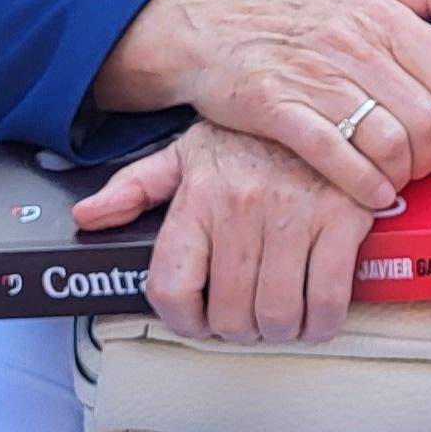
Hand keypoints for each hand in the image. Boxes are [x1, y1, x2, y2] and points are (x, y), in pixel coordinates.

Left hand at [74, 120, 375, 342]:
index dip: (183, 321)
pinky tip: (315, 316)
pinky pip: (327, 300)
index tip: (198, 323)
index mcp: (199, 195)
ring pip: (276, 315)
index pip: (172, 286)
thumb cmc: (256, 135)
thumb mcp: (188, 152)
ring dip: (278, 331)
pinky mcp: (342, 221)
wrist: (325, 100)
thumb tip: (88, 216)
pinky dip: (321, 323)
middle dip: (238, 329)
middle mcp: (242, 207)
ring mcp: (294, 215)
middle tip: (246, 320)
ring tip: (280, 319)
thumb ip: (136, 187)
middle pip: (229, 313)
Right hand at [93, 0, 430, 207]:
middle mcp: (352, 42)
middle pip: (425, 117)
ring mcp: (313, 76)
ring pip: (386, 141)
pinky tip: (373, 196)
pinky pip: (336, 157)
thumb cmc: (297, 13)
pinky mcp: (277, 108)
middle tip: (420, 164)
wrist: (212, 29)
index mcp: (381, 12)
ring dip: (401, 174)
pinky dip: (364, 185)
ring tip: (396, 179)